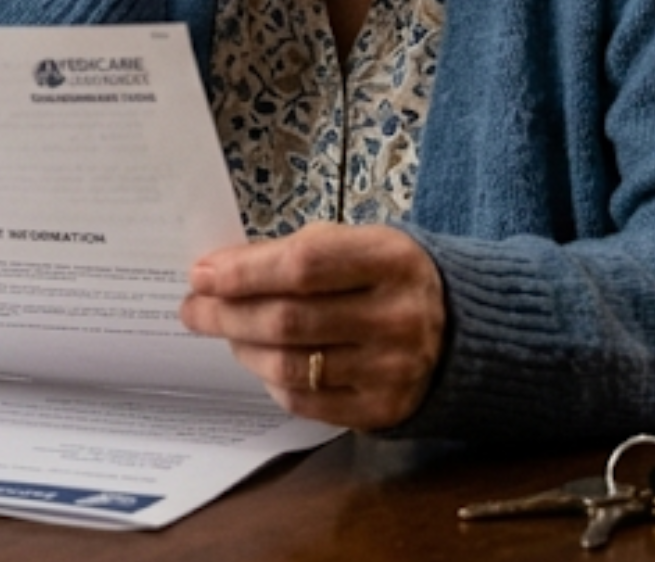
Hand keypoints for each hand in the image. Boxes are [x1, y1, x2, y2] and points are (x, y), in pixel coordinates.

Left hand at [178, 223, 445, 428]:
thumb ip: (290, 253)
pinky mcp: (382, 410)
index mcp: (391, 261)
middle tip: (194, 309)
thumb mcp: (355, 245)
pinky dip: (271, 381)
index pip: (304, 266)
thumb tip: (217, 270)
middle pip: (288, 320)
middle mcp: (397, 317)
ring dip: (243, 348)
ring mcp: (392, 369)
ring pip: (289, 366)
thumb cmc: (388, 278)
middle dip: (227, 314)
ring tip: (228, 332)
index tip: (201, 274)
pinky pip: (304, 402)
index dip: (244, 272)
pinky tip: (262, 361)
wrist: (461, 329)